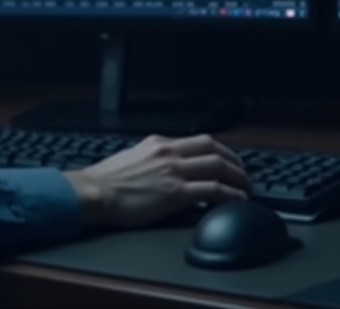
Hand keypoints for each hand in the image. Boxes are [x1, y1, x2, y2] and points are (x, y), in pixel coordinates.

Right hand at [64, 134, 249, 228]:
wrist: (93, 193)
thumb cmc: (104, 182)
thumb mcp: (131, 157)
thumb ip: (151, 158)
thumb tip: (164, 168)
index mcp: (158, 143)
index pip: (199, 140)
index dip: (221, 150)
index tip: (229, 159)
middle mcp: (168, 152)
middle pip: (214, 148)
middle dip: (235, 161)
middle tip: (244, 173)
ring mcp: (173, 172)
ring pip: (218, 166)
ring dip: (238, 177)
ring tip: (246, 188)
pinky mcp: (175, 193)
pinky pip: (213, 190)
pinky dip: (230, 194)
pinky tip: (238, 200)